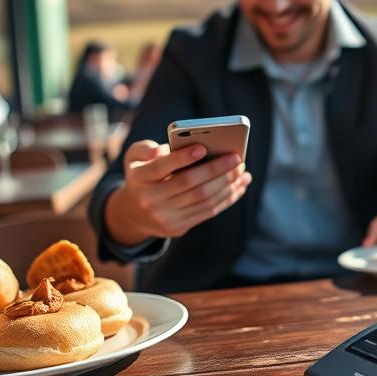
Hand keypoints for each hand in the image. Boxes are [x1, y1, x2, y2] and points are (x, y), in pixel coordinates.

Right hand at [105, 140, 251, 243]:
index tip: (202, 147)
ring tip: (242, 171)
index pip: (161, 167)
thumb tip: (163, 149)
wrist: (134, 213)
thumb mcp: (135, 157)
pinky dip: (227, 198)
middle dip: (216, 170)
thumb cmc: (143, 174)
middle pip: (189, 183)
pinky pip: (207, 212)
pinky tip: (239, 186)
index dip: (182, 158)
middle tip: (237, 158)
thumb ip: (146, 148)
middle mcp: (150, 200)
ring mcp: (164, 217)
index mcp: (140, 177)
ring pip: (202, 199)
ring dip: (227, 185)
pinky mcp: (177, 228)